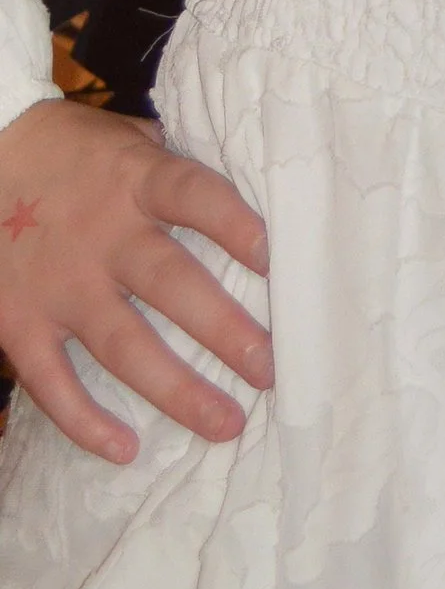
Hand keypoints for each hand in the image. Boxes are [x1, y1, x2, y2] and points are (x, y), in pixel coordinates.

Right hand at [0, 98, 270, 459]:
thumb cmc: (71, 150)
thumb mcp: (127, 139)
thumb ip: (175, 167)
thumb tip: (248, 185)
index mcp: (133, 180)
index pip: (192, 196)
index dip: (235, 225)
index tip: (275, 259)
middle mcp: (100, 235)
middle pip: (170, 283)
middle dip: (225, 330)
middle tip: (270, 370)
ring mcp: (58, 285)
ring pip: (123, 345)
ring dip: (177, 389)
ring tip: (226, 424)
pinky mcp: (17, 323)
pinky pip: (51, 382)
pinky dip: (84, 421)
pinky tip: (125, 449)